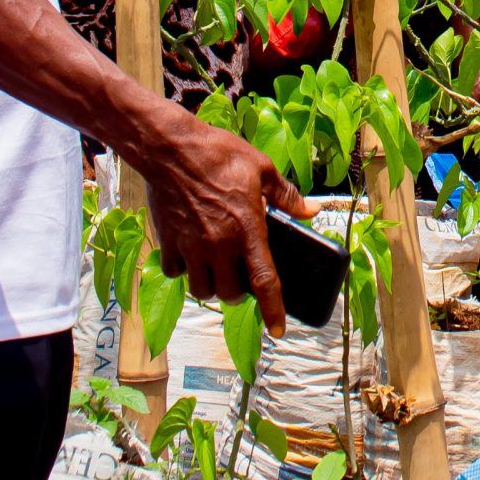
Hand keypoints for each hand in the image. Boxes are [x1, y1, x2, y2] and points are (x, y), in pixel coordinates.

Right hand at [137, 120, 314, 332]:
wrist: (171, 148)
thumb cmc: (219, 154)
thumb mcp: (262, 168)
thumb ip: (287, 196)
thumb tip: (311, 212)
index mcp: (248, 228)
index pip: (264, 281)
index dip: (273, 310)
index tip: (278, 330)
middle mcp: (220, 244)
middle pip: (230, 293)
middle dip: (239, 293)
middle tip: (242, 277)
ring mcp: (192, 246)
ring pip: (203, 289)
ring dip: (213, 286)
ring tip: (217, 270)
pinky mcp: (169, 242)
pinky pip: (176, 273)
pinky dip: (184, 271)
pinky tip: (191, 255)